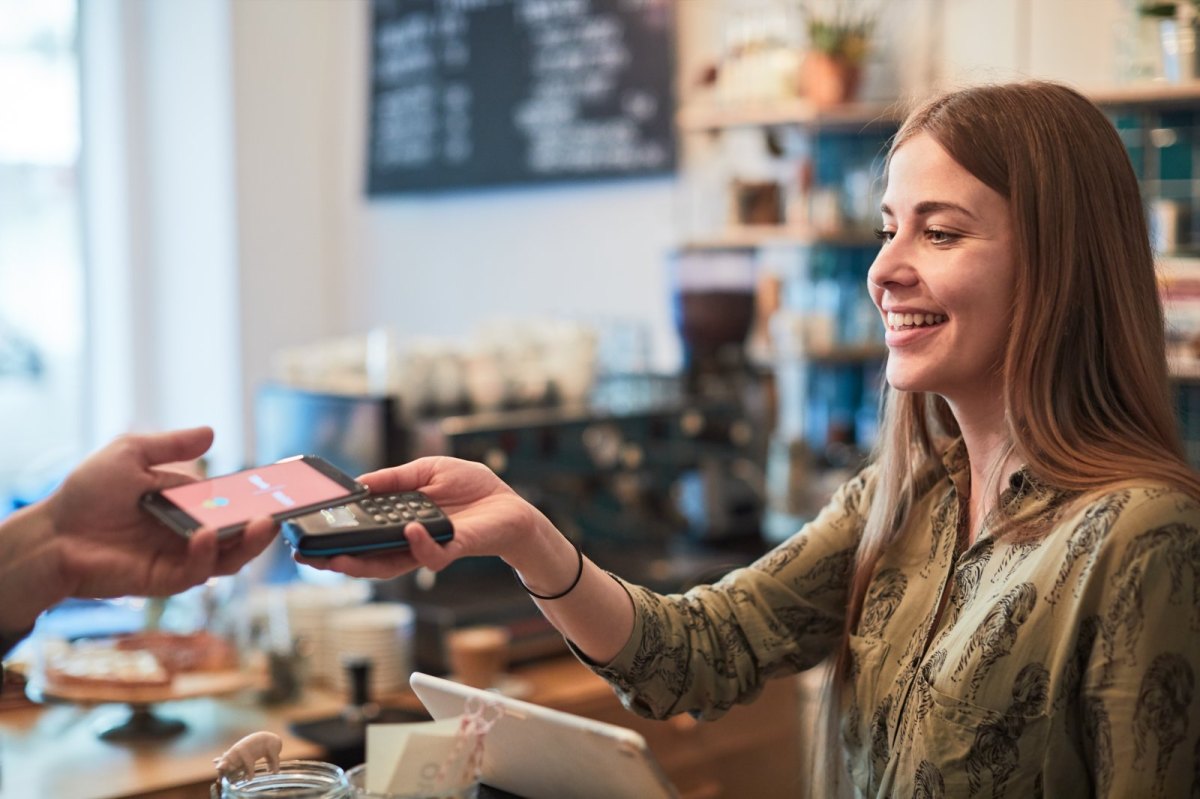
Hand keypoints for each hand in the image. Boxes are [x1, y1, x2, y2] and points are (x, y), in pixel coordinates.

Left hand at [45, 427, 276, 599]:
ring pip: (229, 558)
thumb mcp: (131, 454)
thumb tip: (212, 432)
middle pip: (240, 535)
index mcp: (188, 505)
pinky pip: (196, 572)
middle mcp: (190, 533)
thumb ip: (172, 445)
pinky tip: (205, 535)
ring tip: (262, 524)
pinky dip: (207, 554)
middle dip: (264, 525)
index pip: (233, 503)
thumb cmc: (86, 493)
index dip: (257, 497)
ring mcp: (179, 558)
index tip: (282, 488)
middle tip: (280, 511)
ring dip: (249, 543)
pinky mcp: (164, 580)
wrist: (52, 533)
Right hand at [295, 456, 552, 579]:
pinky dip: (419, 544)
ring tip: (338, 558)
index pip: (359, 533)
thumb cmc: (472, 488)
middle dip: (335, 559)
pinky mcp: (453, 550)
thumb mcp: (427, 470)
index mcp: (398, 520)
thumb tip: (359, 484)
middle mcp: (408, 540)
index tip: (305, 533)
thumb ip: (394, 478)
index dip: (334, 536)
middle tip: (306, 557)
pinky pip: (431, 554)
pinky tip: (408, 529)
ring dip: (362, 562)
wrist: (511, 505)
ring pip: (389, 565)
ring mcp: (428, 548)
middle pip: (365, 557)